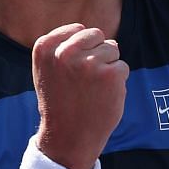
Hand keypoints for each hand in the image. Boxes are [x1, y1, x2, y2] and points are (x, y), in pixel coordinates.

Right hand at [31, 23, 126, 168]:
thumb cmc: (61, 103)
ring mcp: (89, 63)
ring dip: (107, 68)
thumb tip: (103, 36)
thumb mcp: (49, 70)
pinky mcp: (110, 75)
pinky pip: (123, 67)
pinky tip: (103, 97)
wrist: (68, 138)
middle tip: (84, 81)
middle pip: (96, 35)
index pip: (77, 30)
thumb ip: (64, 46)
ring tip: (92, 90)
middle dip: (96, 54)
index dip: (80, 50)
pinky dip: (117, 82)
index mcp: (45, 48)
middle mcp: (65, 52)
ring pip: (112, 49)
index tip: (70, 72)